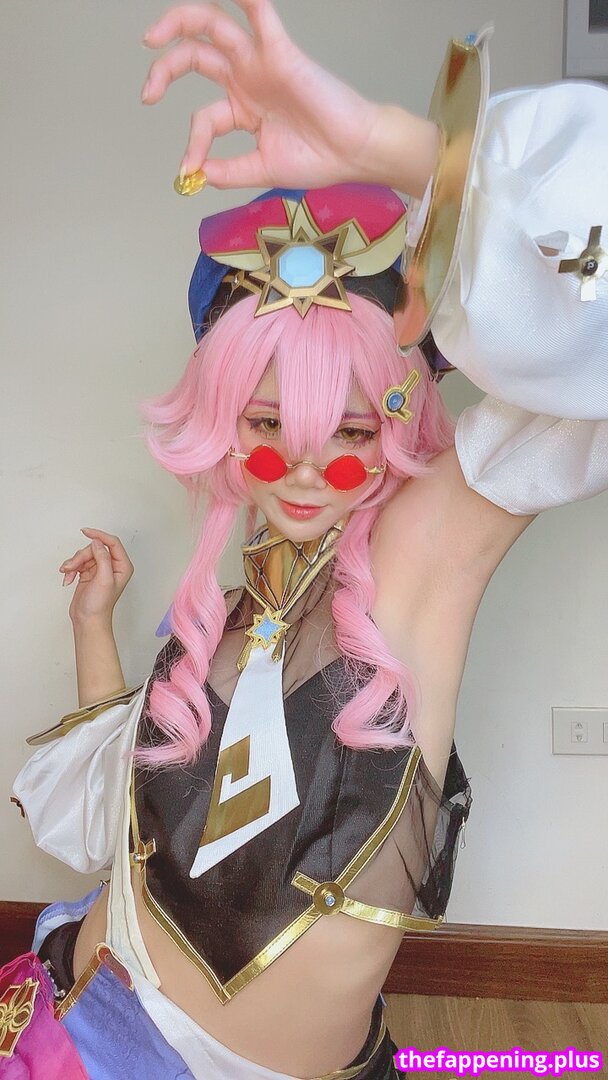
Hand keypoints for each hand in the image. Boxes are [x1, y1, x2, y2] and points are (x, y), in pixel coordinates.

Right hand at [59, 528, 133, 624]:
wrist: (88, 620)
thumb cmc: (99, 605)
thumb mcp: (104, 579)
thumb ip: (102, 558)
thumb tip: (97, 542)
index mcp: (122, 566)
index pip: (112, 543)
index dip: (99, 535)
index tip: (85, 531)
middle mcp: (112, 566)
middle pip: (94, 548)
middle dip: (80, 556)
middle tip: (72, 567)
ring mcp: (99, 569)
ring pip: (84, 555)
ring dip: (73, 563)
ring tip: (67, 574)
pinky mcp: (88, 573)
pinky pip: (77, 563)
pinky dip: (70, 569)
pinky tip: (67, 579)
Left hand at [141, 0, 381, 189]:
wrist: (354, 153)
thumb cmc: (318, 159)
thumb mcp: (263, 168)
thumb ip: (230, 170)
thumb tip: (196, 173)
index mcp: (242, 107)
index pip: (204, 117)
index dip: (192, 143)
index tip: (190, 169)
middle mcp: (246, 77)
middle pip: (195, 55)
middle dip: (164, 68)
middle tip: (147, 92)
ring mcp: (260, 61)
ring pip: (212, 25)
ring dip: (179, 22)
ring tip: (152, 36)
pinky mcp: (279, 50)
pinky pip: (257, 10)